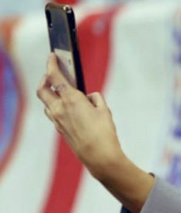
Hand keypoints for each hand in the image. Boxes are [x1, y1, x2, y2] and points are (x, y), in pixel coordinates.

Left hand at [36, 54, 124, 178]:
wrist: (99, 156)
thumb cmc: (104, 132)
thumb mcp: (105, 110)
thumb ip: (95, 99)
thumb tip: (89, 97)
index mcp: (71, 100)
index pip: (54, 76)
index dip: (51, 64)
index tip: (52, 56)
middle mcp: (60, 109)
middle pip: (42, 89)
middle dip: (45, 79)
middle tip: (51, 73)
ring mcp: (58, 120)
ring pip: (46, 103)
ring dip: (50, 94)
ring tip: (59, 91)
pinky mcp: (60, 130)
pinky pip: (53, 114)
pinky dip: (56, 107)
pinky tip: (66, 108)